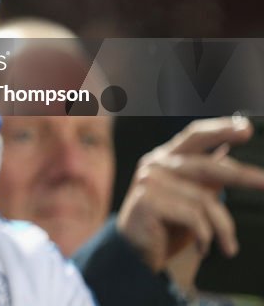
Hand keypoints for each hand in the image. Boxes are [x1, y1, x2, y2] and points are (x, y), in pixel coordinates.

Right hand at [117, 116, 263, 273]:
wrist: (137, 256)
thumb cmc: (166, 227)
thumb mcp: (192, 201)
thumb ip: (205, 178)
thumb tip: (225, 152)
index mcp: (165, 158)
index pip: (195, 135)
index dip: (221, 129)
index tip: (247, 128)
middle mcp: (155, 163)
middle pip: (206, 165)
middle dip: (241, 175)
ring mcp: (148, 180)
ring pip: (204, 199)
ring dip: (223, 228)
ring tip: (228, 246)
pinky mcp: (147, 200)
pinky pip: (194, 217)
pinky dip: (205, 237)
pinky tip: (203, 249)